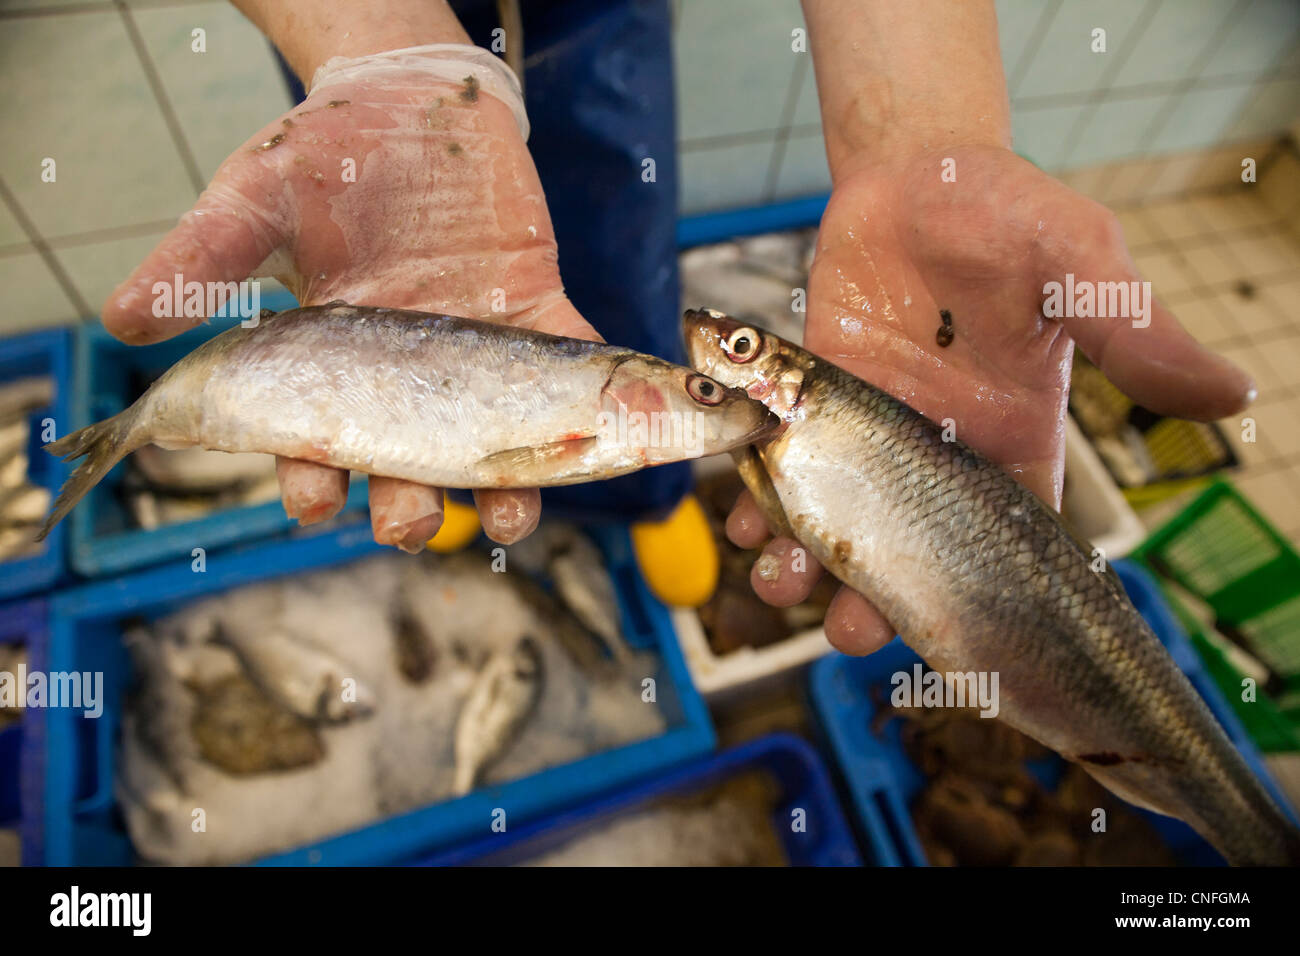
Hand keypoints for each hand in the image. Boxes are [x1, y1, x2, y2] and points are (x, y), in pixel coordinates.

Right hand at [103, 56, 595, 550]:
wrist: (410, 96)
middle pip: (408, 465)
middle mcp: (408, 376)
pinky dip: (589, 403)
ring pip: (492, 441)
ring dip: (504, 486)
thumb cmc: (323, 152)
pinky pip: (567, 368)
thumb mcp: (253, 200)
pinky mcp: (533, 315)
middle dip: (407, 506)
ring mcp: (475, 352)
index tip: (313, 497)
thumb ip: (200, 260)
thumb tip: (120, 321)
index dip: (312, 481)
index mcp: (334, 363)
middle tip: (407, 520)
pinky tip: (602, 435)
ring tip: (509, 513)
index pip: (319, 444)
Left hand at [727, 146, 1253, 653]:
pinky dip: (757, 497)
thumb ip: (1132, 332)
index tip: (955, 642)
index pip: (1004, 541)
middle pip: (908, 554)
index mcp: (1011, 441)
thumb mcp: (1079, 266)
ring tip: (783, 581)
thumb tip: (1233, 393)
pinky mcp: (809, 401)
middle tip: (852, 629)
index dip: (981, 597)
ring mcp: (866, 432)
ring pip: (836, 524)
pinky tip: (743, 517)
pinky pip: (780, 466)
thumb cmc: (1010, 215)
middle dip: (878, 601)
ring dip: (806, 563)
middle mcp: (935, 452)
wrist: (917, 171)